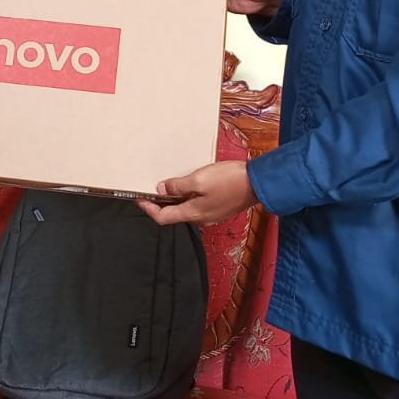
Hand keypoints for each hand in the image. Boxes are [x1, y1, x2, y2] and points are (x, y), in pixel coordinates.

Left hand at [137, 161, 256, 226]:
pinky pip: (197, 203)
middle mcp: (201, 218)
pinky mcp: (219, 206)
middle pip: (173, 213)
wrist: (259, 183)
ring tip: (168, 182)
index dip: (148, 208)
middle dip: (160, 202)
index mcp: (193, 214)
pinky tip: (189, 182)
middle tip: (151, 188)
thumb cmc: (231, 181)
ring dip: (175, 197)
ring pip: (186, 207)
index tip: (139, 197)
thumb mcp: (199, 180)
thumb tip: (162, 190)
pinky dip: (188, 195)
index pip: (162, 217)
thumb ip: (178, 186)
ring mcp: (211, 213)